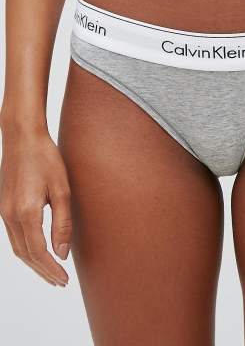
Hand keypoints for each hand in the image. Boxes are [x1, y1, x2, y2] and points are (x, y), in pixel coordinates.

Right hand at [0, 123, 71, 286]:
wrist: (22, 138)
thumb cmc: (45, 159)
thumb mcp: (62, 189)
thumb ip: (63, 223)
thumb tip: (62, 253)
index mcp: (26, 212)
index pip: (38, 252)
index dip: (51, 269)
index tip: (64, 280)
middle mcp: (10, 216)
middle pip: (25, 255)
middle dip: (42, 271)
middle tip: (60, 282)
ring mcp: (4, 211)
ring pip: (17, 248)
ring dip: (33, 263)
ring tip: (51, 272)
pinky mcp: (4, 206)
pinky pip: (13, 236)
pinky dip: (26, 249)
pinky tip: (38, 251)